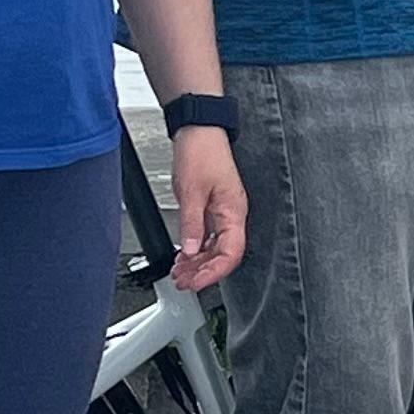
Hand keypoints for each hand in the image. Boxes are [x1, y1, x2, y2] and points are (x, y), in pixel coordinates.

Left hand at [167, 128, 246, 292]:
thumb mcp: (191, 191)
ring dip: (198, 262)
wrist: (199, 130)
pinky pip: (208, 236)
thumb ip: (191, 223)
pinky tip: (183, 254)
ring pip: (215, 247)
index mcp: (233, 212)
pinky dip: (195, 248)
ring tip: (179, 271)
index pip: (231, 253)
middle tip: (182, 281)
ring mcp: (223, 212)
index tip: (195, 282)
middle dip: (203, 271)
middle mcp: (232, 214)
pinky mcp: (213, 207)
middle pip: (223, 255)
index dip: (213, 272)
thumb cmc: (201, 152)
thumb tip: (189, 250)